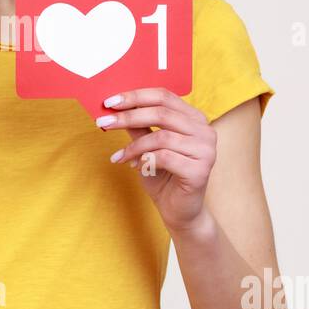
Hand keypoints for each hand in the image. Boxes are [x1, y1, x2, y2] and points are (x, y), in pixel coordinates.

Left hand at [95, 87, 216, 230]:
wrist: (180, 212)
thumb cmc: (164, 177)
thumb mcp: (146, 147)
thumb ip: (138, 127)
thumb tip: (115, 108)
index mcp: (194, 118)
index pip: (164, 96)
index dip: (135, 96)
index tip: (109, 102)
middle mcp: (205, 131)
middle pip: (162, 113)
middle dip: (128, 116)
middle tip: (103, 122)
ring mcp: (206, 150)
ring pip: (161, 136)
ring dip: (134, 146)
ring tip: (119, 156)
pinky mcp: (200, 170)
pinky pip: (164, 157)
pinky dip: (144, 160)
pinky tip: (134, 167)